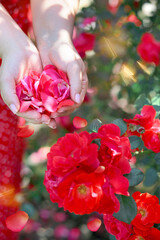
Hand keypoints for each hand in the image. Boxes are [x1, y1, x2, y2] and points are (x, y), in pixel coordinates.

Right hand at [0, 9, 55, 127]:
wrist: (20, 48)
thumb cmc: (10, 63)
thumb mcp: (6, 79)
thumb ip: (9, 94)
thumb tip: (15, 109)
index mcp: (16, 99)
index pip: (23, 112)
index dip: (31, 117)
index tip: (40, 118)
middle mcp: (25, 98)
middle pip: (34, 112)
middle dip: (42, 118)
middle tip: (50, 122)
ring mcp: (34, 93)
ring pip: (42, 107)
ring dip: (49, 114)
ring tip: (56, 119)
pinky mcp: (43, 87)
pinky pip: (48, 97)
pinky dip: (53, 103)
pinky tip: (60, 106)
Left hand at [37, 38, 87, 117]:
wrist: (50, 43)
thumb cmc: (65, 53)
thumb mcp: (73, 66)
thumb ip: (76, 83)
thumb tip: (77, 101)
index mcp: (80, 85)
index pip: (77, 101)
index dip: (70, 107)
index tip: (60, 110)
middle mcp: (72, 89)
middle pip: (68, 105)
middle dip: (61, 111)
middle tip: (52, 114)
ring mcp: (62, 89)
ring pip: (60, 104)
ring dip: (54, 110)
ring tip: (47, 113)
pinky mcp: (52, 87)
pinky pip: (51, 99)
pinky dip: (48, 104)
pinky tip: (42, 107)